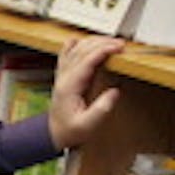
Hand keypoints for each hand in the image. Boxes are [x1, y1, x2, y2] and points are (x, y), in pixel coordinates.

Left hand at [48, 36, 123, 150]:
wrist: (53, 134)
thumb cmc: (70, 131)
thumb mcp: (87, 126)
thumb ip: (101, 110)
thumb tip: (115, 92)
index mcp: (69, 87)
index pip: (86, 61)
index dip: (103, 50)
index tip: (118, 47)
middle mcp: (64, 78)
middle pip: (82, 50)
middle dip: (102, 43)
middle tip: (120, 44)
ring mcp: (62, 75)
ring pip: (75, 49)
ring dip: (93, 42)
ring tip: (110, 41)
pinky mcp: (63, 76)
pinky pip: (66, 55)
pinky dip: (76, 45)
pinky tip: (82, 40)